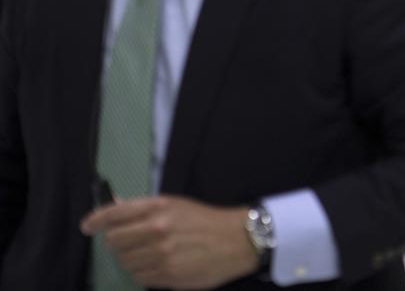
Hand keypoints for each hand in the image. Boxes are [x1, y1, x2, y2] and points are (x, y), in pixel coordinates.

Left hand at [80, 196, 258, 288]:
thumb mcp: (177, 205)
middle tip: (130, 241)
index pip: (115, 214)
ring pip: (125, 262)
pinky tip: (159, 264)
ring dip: (131, 259)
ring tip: (149, 254)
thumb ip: (145, 209)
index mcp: (159, 208)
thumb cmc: (205, 220)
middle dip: (118, 242)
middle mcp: (157, 230)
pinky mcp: (167, 276)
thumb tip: (114, 209)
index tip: (87, 226)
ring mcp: (161, 255)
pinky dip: (144, 271)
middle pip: (114, 242)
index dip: (96, 221)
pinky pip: (140, 277)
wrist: (237, 240)